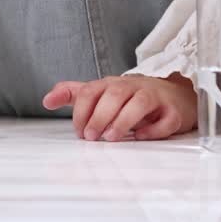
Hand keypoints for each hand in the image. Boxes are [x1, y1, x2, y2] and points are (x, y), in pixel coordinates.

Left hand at [42, 74, 196, 141]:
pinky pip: (166, 119)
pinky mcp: (174, 111)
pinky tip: (141, 137)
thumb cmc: (131, 96)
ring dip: (123, 121)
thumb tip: (47, 100)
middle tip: (91, 137)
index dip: (81, 111)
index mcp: (111, 84)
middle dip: (99, 116)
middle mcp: (132, 87)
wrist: (173, 94)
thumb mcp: (100, 93)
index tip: (79, 131)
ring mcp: (155, 97)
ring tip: (111, 137)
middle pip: (113, 95)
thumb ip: (73, 95)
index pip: (91, 91)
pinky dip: (153, 129)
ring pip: (140, 103)